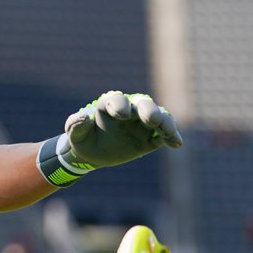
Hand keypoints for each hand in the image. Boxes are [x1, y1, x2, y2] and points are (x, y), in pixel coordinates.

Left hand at [64, 91, 182, 168]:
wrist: (93, 153)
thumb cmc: (83, 140)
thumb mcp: (75, 135)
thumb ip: (76, 125)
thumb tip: (83, 117)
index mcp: (109, 106)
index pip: (116, 99)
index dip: (119, 104)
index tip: (121, 115)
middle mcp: (129, 111)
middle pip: (142, 104)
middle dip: (148, 110)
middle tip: (151, 120)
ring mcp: (141, 124)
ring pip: (158, 118)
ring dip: (165, 123)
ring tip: (168, 132)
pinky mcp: (150, 138)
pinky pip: (163, 135)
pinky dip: (171, 137)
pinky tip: (176, 143)